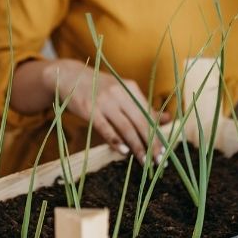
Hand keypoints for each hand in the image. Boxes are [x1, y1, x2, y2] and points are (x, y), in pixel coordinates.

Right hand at [44, 60, 167, 163]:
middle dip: (151, 143)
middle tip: (158, 161)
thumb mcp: (122, 91)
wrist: (69, 76)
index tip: (164, 152)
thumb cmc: (99, 88)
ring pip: (126, 127)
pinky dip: (116, 140)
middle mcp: (120, 93)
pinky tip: (123, 151)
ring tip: (144, 161)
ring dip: (137, 146)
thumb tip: (168, 119)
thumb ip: (142, 106)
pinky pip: (105, 128)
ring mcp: (104, 101)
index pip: (149, 114)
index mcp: (130, 88)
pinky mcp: (89, 109)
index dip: (158, 134)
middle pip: (140, 122)